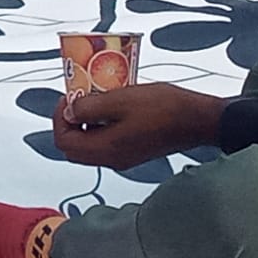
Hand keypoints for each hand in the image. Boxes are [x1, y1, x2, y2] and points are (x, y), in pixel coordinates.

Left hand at [52, 84, 226, 169]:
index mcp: (106, 149)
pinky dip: (101, 125)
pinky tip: (112, 106)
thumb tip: (69, 112)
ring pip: (89, 145)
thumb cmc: (163, 108)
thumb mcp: (119, 100)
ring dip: (86, 123)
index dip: (60, 119)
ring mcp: (124, 157)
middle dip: (69, 122)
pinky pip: (106, 142)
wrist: (198, 120)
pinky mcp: (134, 151)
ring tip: (95, 99)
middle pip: (74, 147)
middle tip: (77, 99)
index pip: (64, 142)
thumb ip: (89, 108)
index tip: (68, 98)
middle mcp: (112, 159)